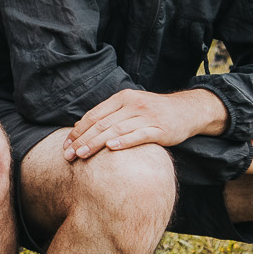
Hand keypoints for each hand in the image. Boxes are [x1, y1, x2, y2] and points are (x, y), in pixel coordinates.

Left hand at [66, 87, 225, 159]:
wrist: (187, 111)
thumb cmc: (154, 112)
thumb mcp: (131, 107)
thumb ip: (108, 116)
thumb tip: (80, 127)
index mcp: (122, 98)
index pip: (94, 115)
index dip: (78, 130)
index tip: (65, 145)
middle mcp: (133, 104)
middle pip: (102, 123)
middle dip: (82, 140)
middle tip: (68, 155)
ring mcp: (147, 116)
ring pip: (116, 130)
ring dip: (96, 143)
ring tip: (82, 154)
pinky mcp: (160, 128)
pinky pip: (139, 135)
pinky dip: (124, 141)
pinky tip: (111, 148)